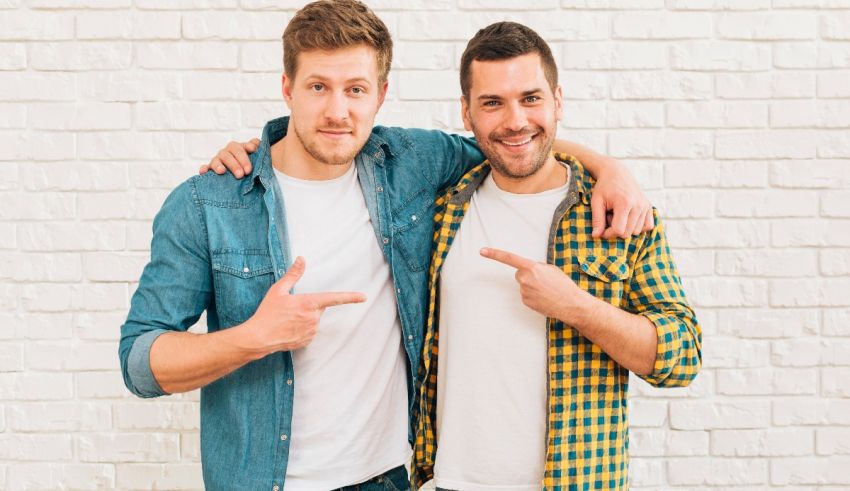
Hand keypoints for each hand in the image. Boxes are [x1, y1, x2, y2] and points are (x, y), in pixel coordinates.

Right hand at [199, 138, 259, 178]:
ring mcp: (218, 160)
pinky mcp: (210, 168)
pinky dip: (204, 169)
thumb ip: (257, 149)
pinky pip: (205, 167)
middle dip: (236, 163)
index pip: (241, 147)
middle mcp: (227, 152)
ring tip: (222, 171)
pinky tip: (204, 172)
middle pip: (229, 154)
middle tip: (243, 173)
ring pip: (216, 160)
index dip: (247, 147)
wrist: (240, 174)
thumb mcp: (255, 157)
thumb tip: (257, 144)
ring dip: (219, 165)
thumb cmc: (248, 165)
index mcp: (238, 148)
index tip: (253, 149)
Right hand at [243, 257, 365, 353]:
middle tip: (290, 308)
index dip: (350, 297)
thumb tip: (301, 259)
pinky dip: (301, 328)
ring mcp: (311, 331)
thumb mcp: (278, 290)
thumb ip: (293, 274)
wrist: (258, 337)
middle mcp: (313, 318)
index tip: (363, 297)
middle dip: (308, 306)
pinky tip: (288, 328)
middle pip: (318, 308)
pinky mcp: (307, 341)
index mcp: (308, 303)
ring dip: (304, 318)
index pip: (334, 298)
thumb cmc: (267, 313)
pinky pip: (309, 331)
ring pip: (314, 320)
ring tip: (286, 319)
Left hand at [480, 247, 590, 322]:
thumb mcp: (551, 269)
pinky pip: (526, 295)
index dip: (494, 254)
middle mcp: (524, 279)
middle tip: (544, 281)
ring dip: (532, 286)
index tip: (482, 251)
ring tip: (547, 290)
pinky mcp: (525, 302)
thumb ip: (536, 267)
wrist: (571, 303)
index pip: (509, 258)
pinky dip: (534, 296)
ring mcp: (524, 292)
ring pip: (524, 285)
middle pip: (520, 274)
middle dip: (529, 276)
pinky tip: (545, 298)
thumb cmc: (563, 284)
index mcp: (531, 267)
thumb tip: (528, 270)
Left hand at [590, 158, 652, 238]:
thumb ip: (597, 219)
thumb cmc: (604, 187)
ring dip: (626, 228)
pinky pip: (648, 226)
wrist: (616, 172)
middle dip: (616, 230)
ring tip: (618, 215)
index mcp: (624, 203)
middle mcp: (638, 205)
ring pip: (637, 231)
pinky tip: (629, 219)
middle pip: (628, 233)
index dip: (608, 234)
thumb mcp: (596, 202)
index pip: (619, 230)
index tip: (601, 230)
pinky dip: (638, 227)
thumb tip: (596, 236)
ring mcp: (645, 205)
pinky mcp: (649, 206)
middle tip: (609, 217)